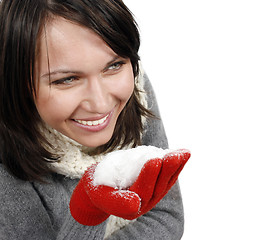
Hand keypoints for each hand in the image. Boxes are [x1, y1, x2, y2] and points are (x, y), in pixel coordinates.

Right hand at [69, 149, 189, 224]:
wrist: (102, 188)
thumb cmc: (99, 188)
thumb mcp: (102, 195)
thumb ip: (118, 201)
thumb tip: (135, 204)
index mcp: (131, 207)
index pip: (142, 191)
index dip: (149, 175)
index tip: (154, 160)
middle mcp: (145, 203)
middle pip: (158, 186)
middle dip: (166, 169)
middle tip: (174, 155)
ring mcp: (153, 195)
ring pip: (166, 180)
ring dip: (176, 166)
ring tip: (184, 152)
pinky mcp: (156, 186)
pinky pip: (168, 176)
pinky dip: (177, 165)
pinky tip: (183, 154)